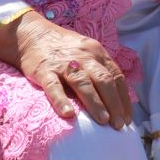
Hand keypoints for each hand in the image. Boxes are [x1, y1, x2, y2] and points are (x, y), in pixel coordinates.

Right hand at [11, 12, 133, 127]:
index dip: (123, 99)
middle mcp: (84, 57)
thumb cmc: (63, 48)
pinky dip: (61, 100)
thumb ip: (99, 69)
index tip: (127, 119)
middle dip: (114, 104)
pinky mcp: (44, 70)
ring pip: (83, 83)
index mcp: (97, 53)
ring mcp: (64, 63)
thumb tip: (115, 99)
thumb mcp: (86, 52)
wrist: (32, 34)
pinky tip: (68, 115)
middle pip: (104, 80)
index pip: (116, 76)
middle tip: (119, 125)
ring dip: (95, 103)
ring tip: (103, 121)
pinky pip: (54, 86)